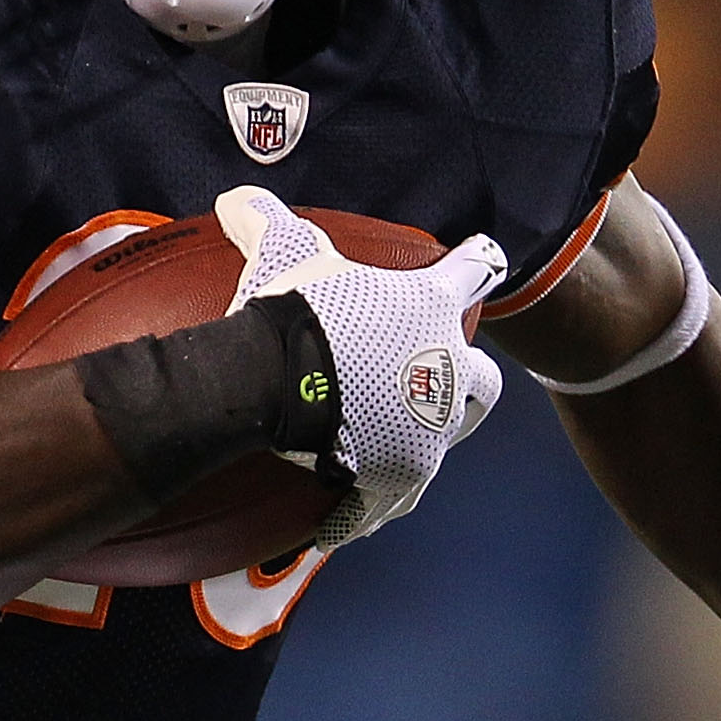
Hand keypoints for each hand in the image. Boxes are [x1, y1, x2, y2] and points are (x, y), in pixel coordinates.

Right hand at [217, 188, 503, 545]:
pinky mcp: (401, 475)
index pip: (476, 270)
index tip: (485, 260)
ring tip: (397, 455)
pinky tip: (341, 526)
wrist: (283, 380)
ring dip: (425, 447)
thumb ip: (265, 219)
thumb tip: (233, 194)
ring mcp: (429, 428)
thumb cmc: (296, 311)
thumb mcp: (283, 250)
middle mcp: (446, 370)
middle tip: (445, 385)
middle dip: (473, 384)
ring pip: (446, 444)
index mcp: (431, 307)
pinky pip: (386, 502)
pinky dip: (362, 513)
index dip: (479, 263)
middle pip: (487, 381)